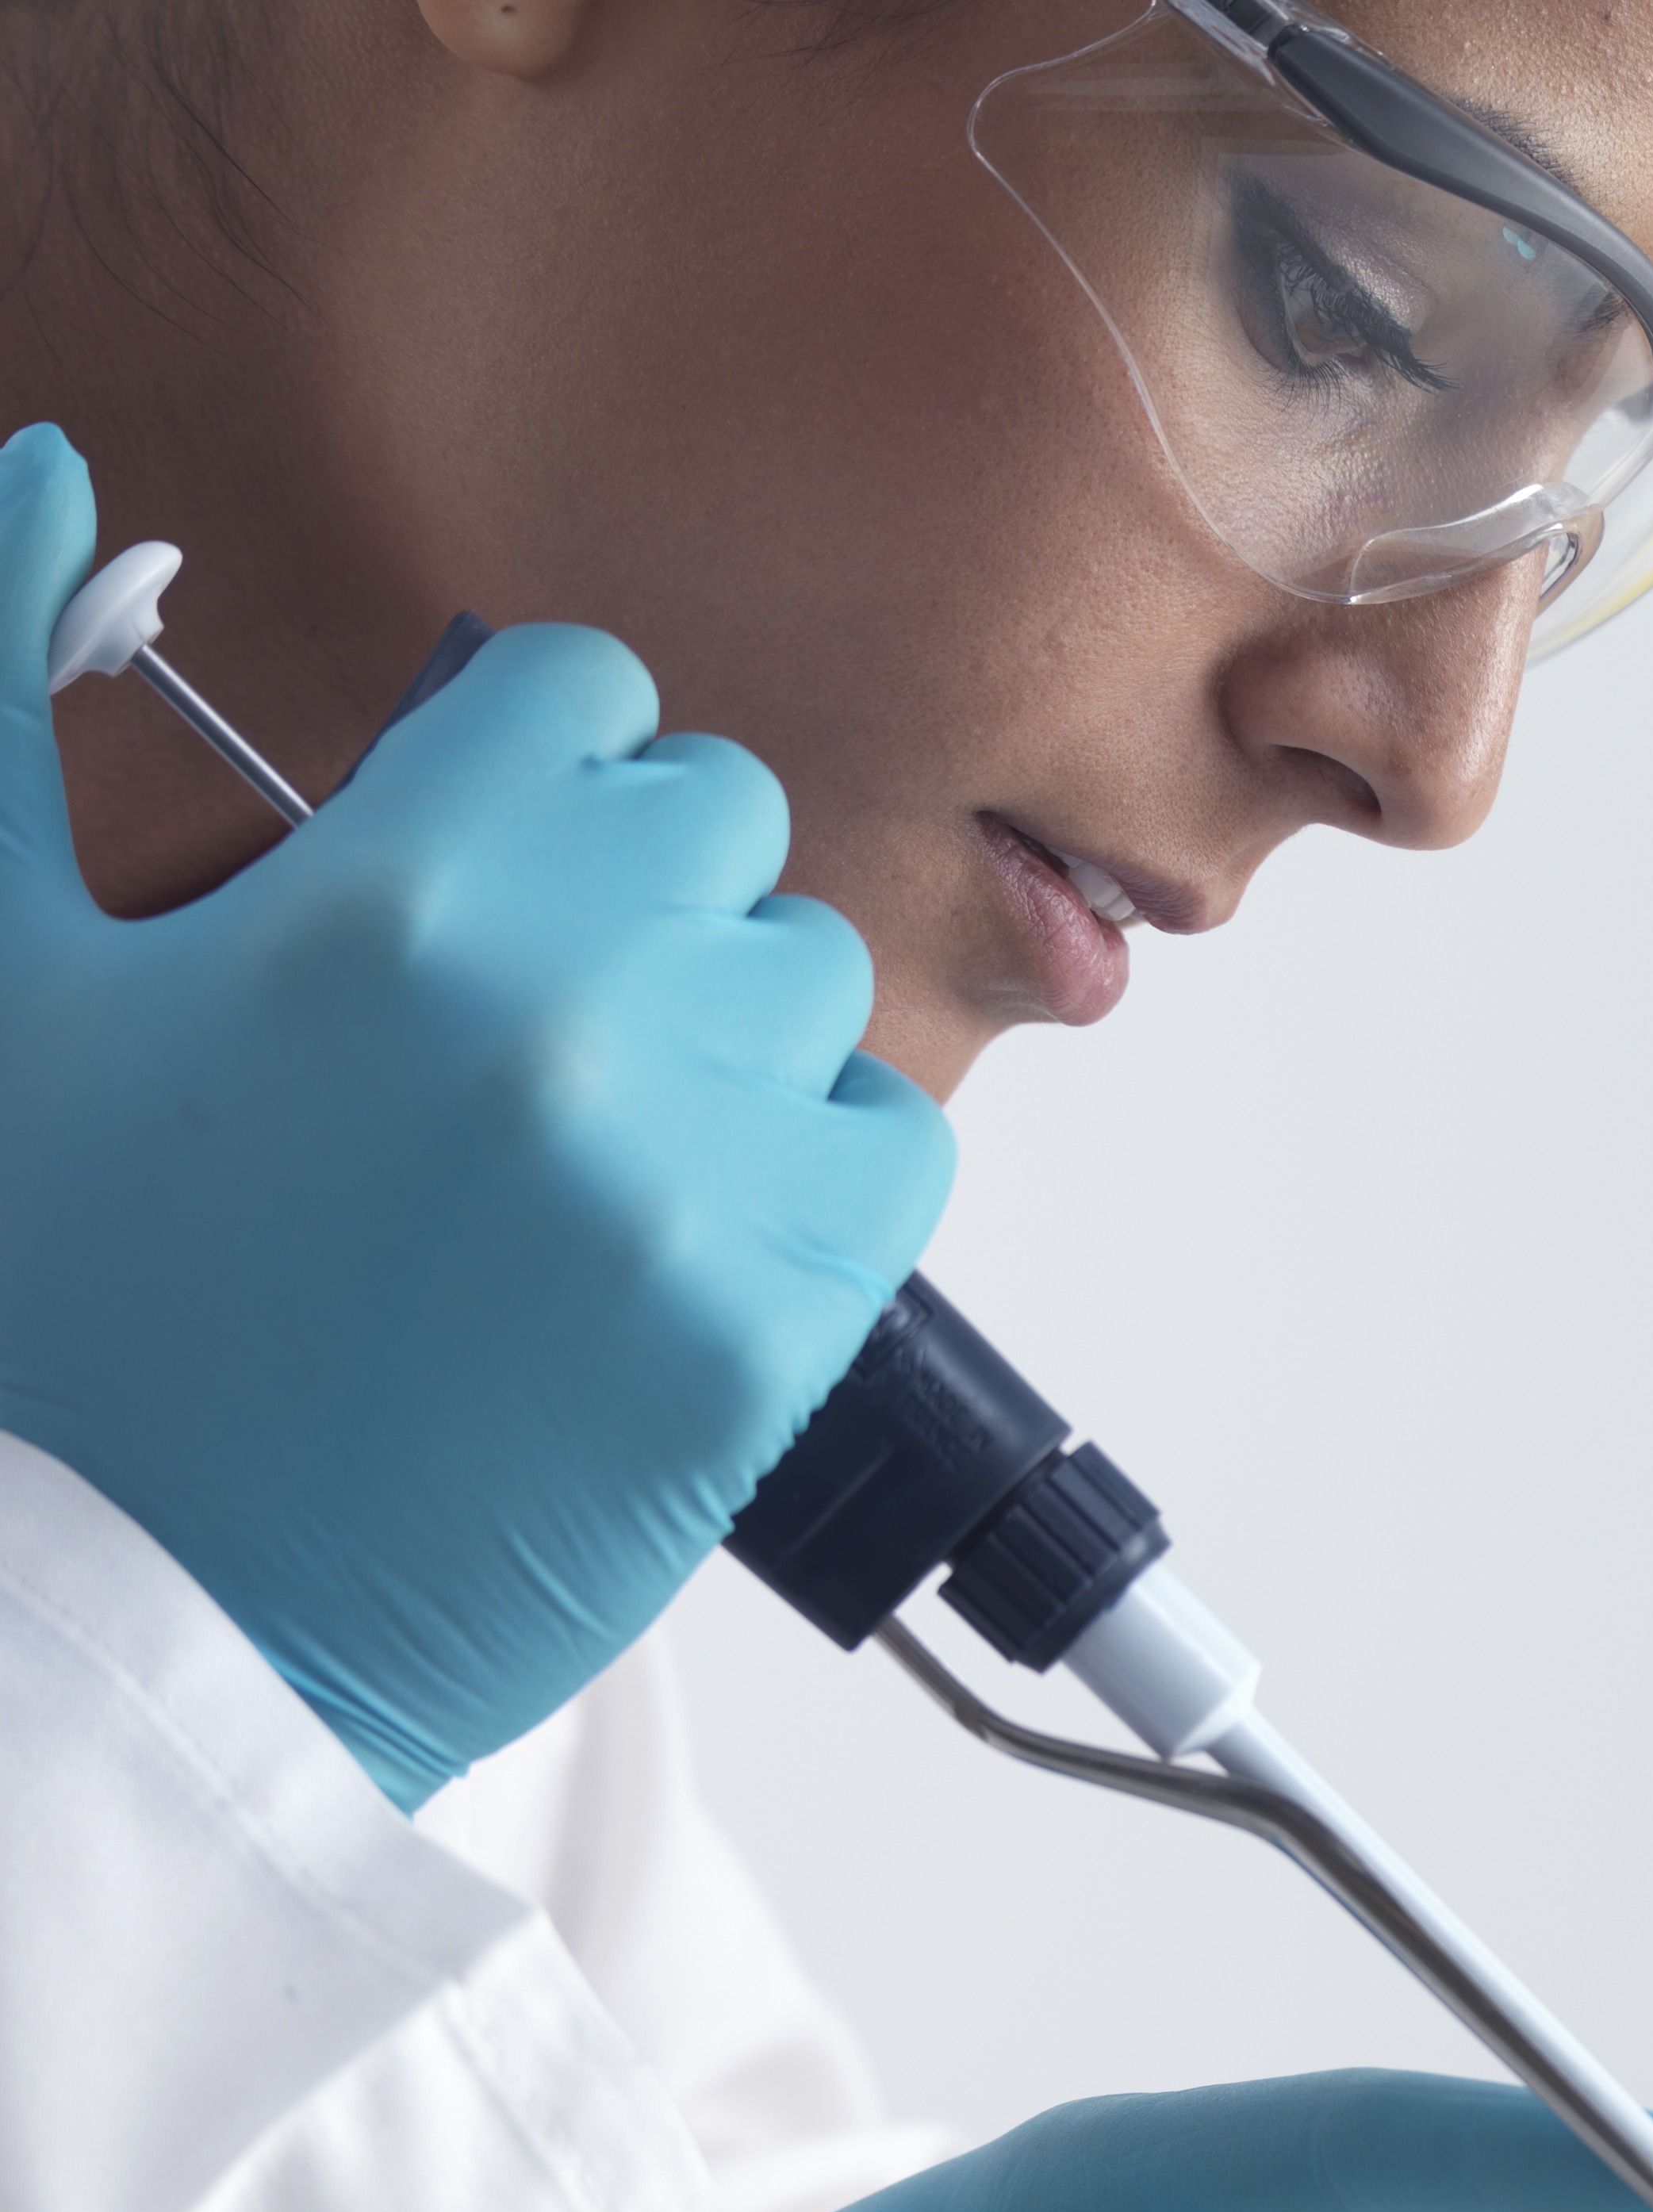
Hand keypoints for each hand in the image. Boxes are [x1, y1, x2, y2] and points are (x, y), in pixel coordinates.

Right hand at [0, 422, 948, 1807]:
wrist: (120, 1618)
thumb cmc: (62, 1313)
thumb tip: (49, 472)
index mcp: (379, 904)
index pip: (586, 699)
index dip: (531, 770)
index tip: (476, 859)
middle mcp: (561, 1016)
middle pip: (718, 826)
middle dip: (627, 893)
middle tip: (506, 1025)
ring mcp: (683, 1183)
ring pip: (808, 983)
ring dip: (717, 1033)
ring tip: (566, 1141)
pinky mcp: (767, 1333)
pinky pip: (887, 1157)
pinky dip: (807, 1174)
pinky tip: (667, 1231)